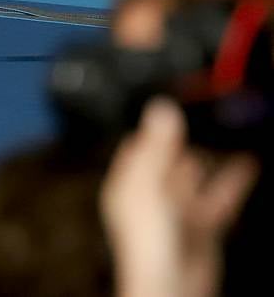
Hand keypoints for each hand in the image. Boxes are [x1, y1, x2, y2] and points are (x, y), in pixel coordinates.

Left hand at [101, 98, 259, 296]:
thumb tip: (159, 109)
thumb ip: (156, 148)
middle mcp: (152, 193)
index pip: (140, 142)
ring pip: (198, 174)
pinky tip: (248, 162)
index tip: (175, 99)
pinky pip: (221, 195)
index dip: (156, 122)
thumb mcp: (149, 187)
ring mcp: (179, 210)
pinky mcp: (203, 225)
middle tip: (208, 109)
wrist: (172, 289)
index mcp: (129, 181)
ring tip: (230, 127)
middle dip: (188, 134)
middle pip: (171, 156)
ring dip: (213, 153)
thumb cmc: (148, 245)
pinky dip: (234, 178)